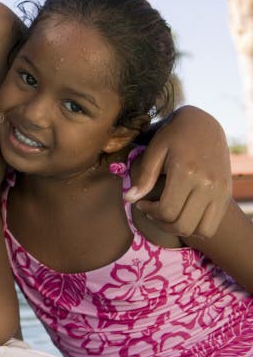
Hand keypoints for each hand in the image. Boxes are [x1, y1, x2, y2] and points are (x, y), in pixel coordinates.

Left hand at [125, 106, 230, 237]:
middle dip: (161, 223)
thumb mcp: (155, 150)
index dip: (149, 212)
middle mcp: (208, 184)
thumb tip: (129, 199)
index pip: (167, 210)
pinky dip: (196, 227)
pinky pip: (212, 225)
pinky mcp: (226, 194)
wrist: (204, 125)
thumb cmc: (173, 136)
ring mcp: (220, 191)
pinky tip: (182, 213)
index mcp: (187, 172)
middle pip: (183, 224)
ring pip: (201, 231)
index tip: (141, 203)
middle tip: (151, 211)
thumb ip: (144, 177)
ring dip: (180, 229)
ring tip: (167, 214)